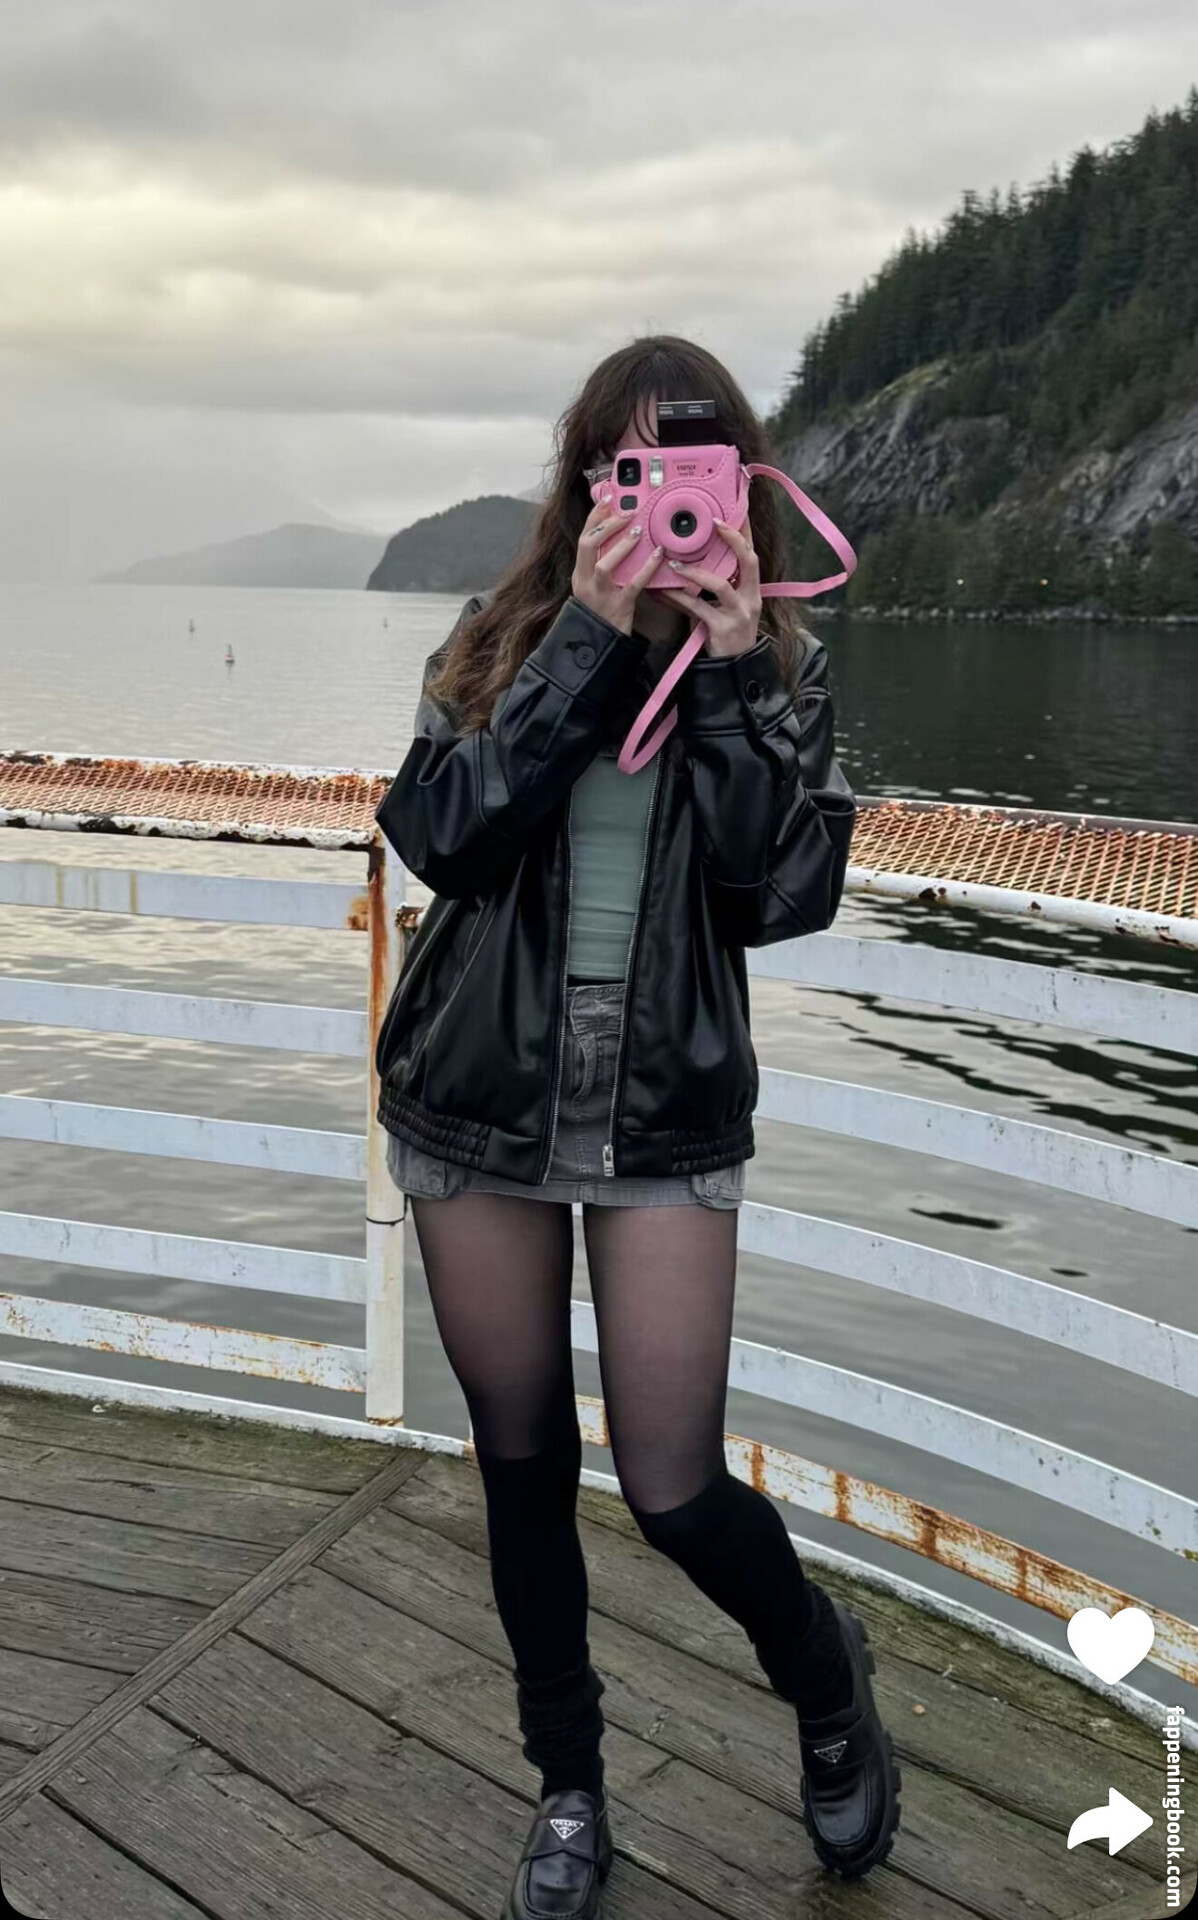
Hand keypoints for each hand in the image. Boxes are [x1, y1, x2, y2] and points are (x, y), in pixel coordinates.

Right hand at [571, 497, 663, 635]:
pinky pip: (633, 583)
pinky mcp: (619, 606)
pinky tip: (658, 554)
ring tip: (638, 530)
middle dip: (607, 524)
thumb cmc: (602, 612)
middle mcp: (585, 582)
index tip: (609, 500)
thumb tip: (616, 534)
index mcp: (579, 574)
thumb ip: (600, 563)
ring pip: (605, 564)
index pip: (583, 538)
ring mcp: (600, 595)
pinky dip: (647, 567)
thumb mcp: (593, 586)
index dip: (595, 516)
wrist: (601, 644)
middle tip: (626, 513)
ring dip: (622, 544)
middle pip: (588, 545)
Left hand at [651, 518, 761, 656]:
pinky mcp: (721, 628)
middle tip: (714, 524)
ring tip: (673, 563)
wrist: (733, 668)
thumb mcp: (727, 607)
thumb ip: (716, 586)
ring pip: (719, 584)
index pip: (752, 555)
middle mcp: (750, 598)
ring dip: (695, 571)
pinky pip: (696, 608)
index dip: (745, 533)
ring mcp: (738, 613)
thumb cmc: (727, 634)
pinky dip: (677, 598)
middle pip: (749, 561)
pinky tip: (661, 591)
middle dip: (733, 539)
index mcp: (753, 590)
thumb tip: (690, 562)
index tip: (736, 511)